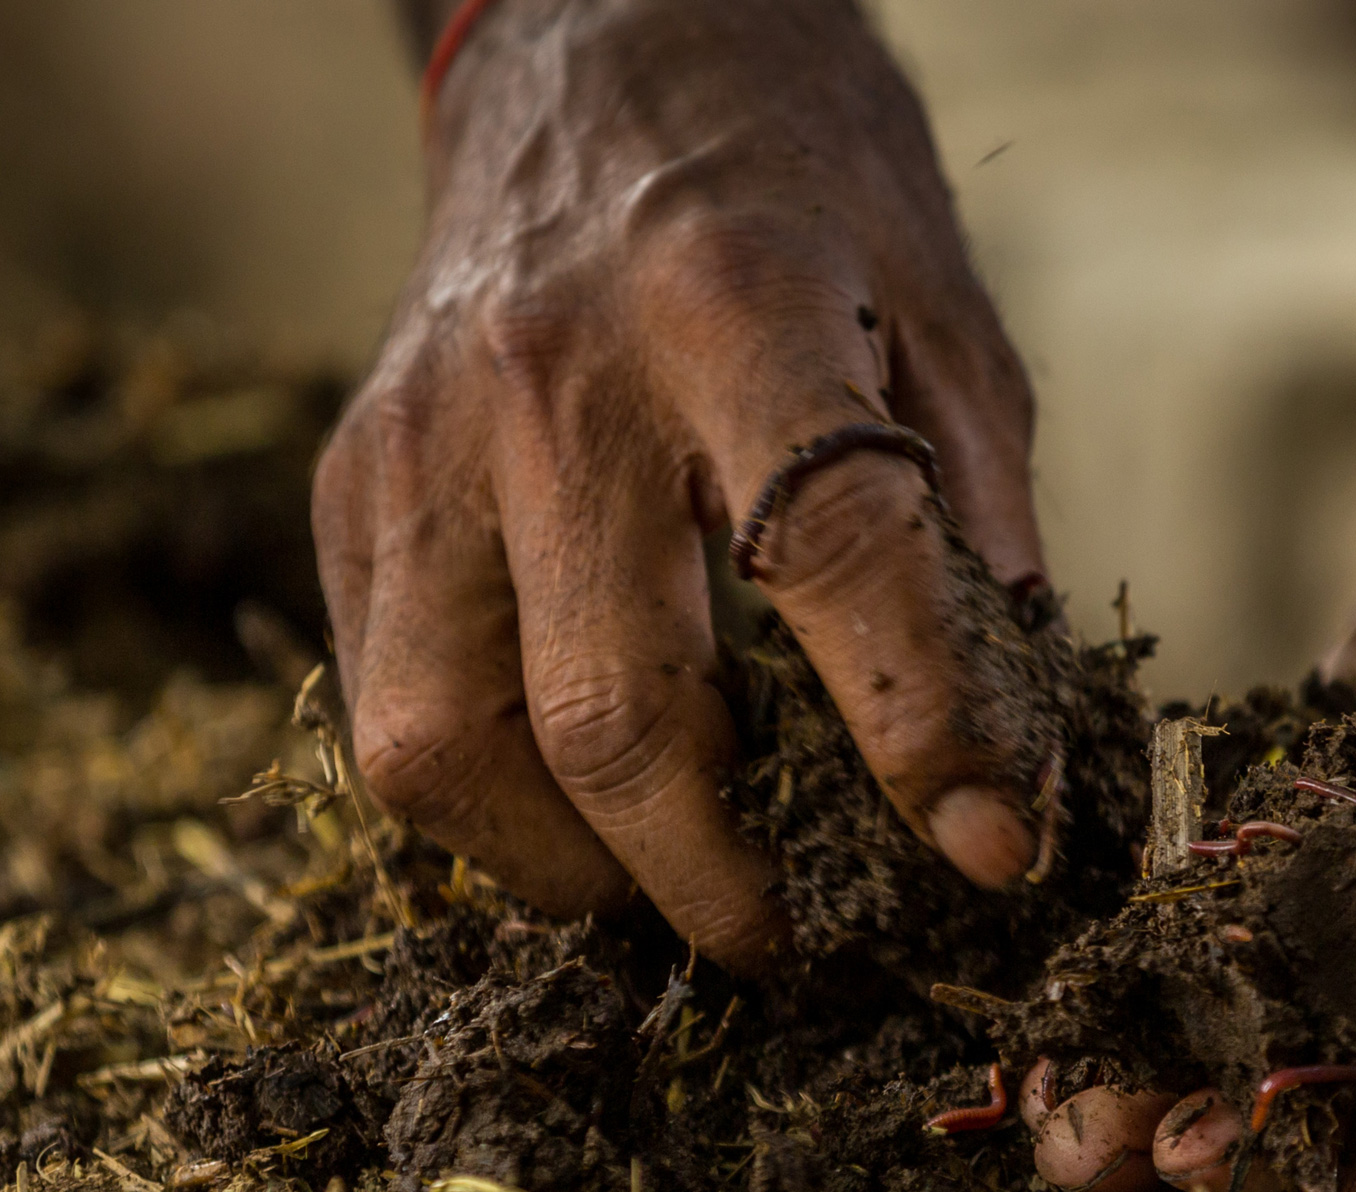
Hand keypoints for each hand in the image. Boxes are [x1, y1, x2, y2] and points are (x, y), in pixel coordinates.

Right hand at [315, 0, 1044, 968]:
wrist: (594, 37)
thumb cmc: (795, 178)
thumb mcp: (940, 301)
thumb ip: (969, 515)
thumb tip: (1006, 745)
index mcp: (732, 304)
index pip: (834, 561)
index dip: (925, 736)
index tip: (989, 856)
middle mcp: (549, 377)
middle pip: (608, 716)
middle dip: (718, 881)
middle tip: (796, 938)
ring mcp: (419, 436)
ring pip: (445, 747)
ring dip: (571, 870)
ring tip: (666, 878)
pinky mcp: (349, 479)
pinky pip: (384, 704)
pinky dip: (484, 798)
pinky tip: (575, 791)